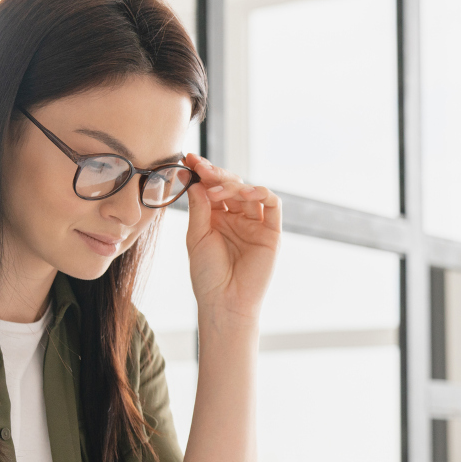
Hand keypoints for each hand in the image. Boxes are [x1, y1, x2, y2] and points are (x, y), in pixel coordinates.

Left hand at [182, 153, 280, 319]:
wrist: (224, 302)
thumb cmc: (207, 274)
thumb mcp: (196, 236)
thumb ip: (199, 207)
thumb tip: (195, 179)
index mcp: (216, 218)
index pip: (211, 188)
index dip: (202, 173)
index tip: (188, 159)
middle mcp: (236, 217)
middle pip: (231, 185)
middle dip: (215, 174)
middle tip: (201, 168)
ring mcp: (255, 223)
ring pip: (249, 191)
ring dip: (233, 184)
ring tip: (216, 191)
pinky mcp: (271, 231)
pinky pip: (272, 204)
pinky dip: (261, 193)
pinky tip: (246, 193)